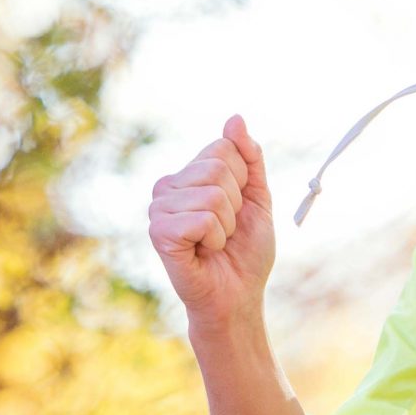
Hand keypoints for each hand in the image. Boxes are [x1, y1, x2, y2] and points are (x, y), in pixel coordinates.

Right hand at [150, 114, 275, 323]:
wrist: (237, 296)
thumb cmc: (245, 251)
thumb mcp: (257, 197)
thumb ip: (249, 158)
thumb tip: (235, 118)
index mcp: (186, 176)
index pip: (222, 148)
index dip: (242, 180)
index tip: (236, 209)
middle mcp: (167, 188)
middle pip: (218, 168)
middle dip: (236, 203)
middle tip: (225, 230)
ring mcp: (159, 210)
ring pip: (213, 194)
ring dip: (227, 224)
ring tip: (214, 243)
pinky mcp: (159, 233)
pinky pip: (203, 218)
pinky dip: (215, 239)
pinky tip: (204, 252)